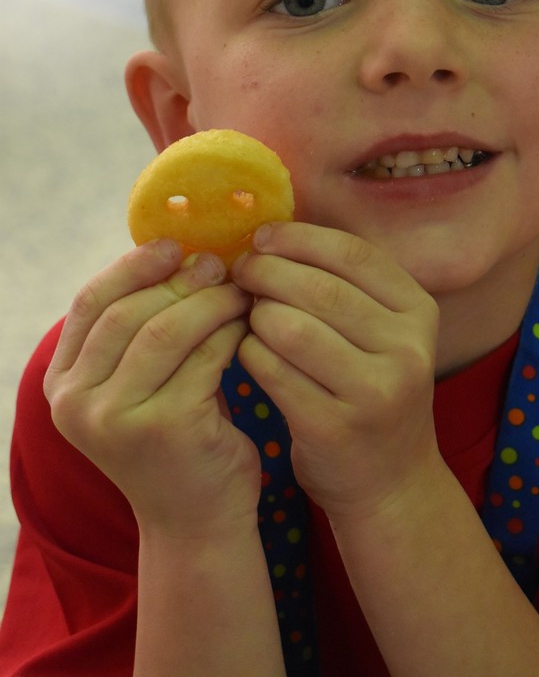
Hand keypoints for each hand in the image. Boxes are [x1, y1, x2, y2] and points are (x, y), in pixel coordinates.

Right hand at [45, 240, 260, 537]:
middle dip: (180, 280)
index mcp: (62, 384)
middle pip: (128, 312)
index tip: (173, 244)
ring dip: (210, 301)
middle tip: (222, 264)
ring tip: (241, 290)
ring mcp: (114, 420)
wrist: (198, 520)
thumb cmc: (178, 435)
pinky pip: (204, 357)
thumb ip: (143, 326)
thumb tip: (181, 250)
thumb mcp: (142, 382)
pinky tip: (250, 325)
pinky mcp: (163, 429)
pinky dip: (230, 332)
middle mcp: (75, 403)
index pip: (89, 303)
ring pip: (166, 330)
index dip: (132, 266)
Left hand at [232, 223, 441, 520]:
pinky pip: (273, 372)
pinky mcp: (336, 428)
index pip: (352, 254)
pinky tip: (247, 352)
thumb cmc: (370, 389)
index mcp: (418, 312)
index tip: (263, 236)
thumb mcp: (382, 334)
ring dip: (256, 314)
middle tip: (241, 271)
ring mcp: (375, 392)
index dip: (300, 238)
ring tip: (246, 314)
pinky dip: (250, 354)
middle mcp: (407, 349)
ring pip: (291, 328)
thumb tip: (274, 232)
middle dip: (268, 271)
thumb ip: (344, 285)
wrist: (390, 481)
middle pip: (319, 288)